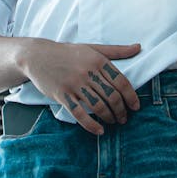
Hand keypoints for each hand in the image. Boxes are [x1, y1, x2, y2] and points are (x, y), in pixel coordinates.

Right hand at [21, 40, 140, 135]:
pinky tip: (99, 130)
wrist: (37, 56)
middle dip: (121, 110)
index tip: (136, 106)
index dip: (131, 96)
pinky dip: (91, 125)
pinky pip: (80, 114)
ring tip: (114, 122)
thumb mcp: (92, 48)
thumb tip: (138, 47)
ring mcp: (74, 84)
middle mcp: (88, 72)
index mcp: (98, 60)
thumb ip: (116, 50)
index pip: (121, 81)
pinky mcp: (63, 95)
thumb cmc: (67, 52)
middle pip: (112, 96)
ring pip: (98, 106)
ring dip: (109, 117)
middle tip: (124, 118)